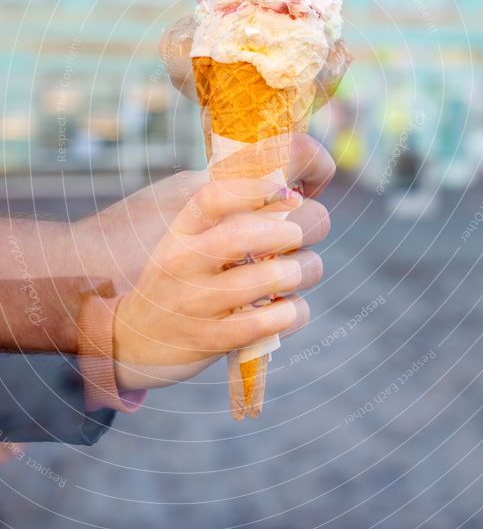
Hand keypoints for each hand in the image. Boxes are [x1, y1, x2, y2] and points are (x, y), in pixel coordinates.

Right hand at [113, 178, 325, 389]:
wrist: (133, 339)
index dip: (255, 190)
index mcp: (179, 233)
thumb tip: (289, 202)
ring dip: (298, 272)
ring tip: (301, 271)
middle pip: (243, 235)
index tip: (286, 195)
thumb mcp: (185, 247)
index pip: (212, 198)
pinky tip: (290, 307)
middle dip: (288, 232)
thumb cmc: (178, 283)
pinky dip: (290, 313)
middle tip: (300, 236)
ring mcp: (194, 303)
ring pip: (262, 278)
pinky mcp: (209, 339)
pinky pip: (262, 323)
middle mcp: (182, 262)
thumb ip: (224, 225)